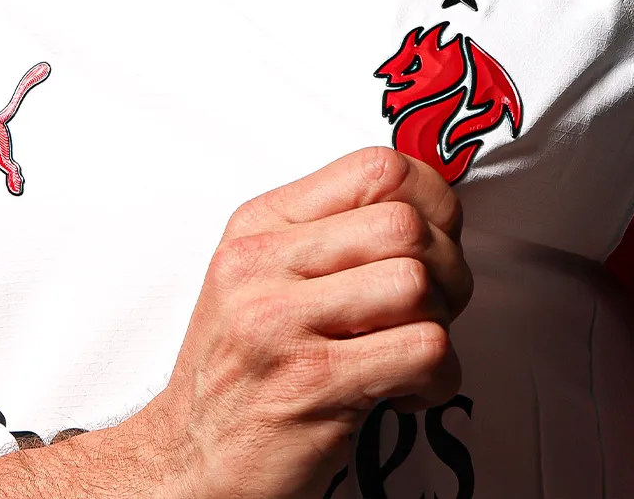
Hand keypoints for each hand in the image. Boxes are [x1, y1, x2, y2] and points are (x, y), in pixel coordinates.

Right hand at [129, 146, 471, 498]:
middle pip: (404, 225)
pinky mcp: (310, 385)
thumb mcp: (264, 275)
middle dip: (447, 266)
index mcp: (261, 223)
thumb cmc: (244, 369)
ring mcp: (281, 323)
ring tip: (416, 347)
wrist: (185, 464)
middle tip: (437, 303)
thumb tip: (428, 205)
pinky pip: (421, 351)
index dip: (431, 198)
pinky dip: (439, 376)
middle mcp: (263, 265)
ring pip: (416, 283)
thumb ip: (333, 231)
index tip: (439, 235)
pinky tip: (410, 391)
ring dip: (441, 322)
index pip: (376, 168)